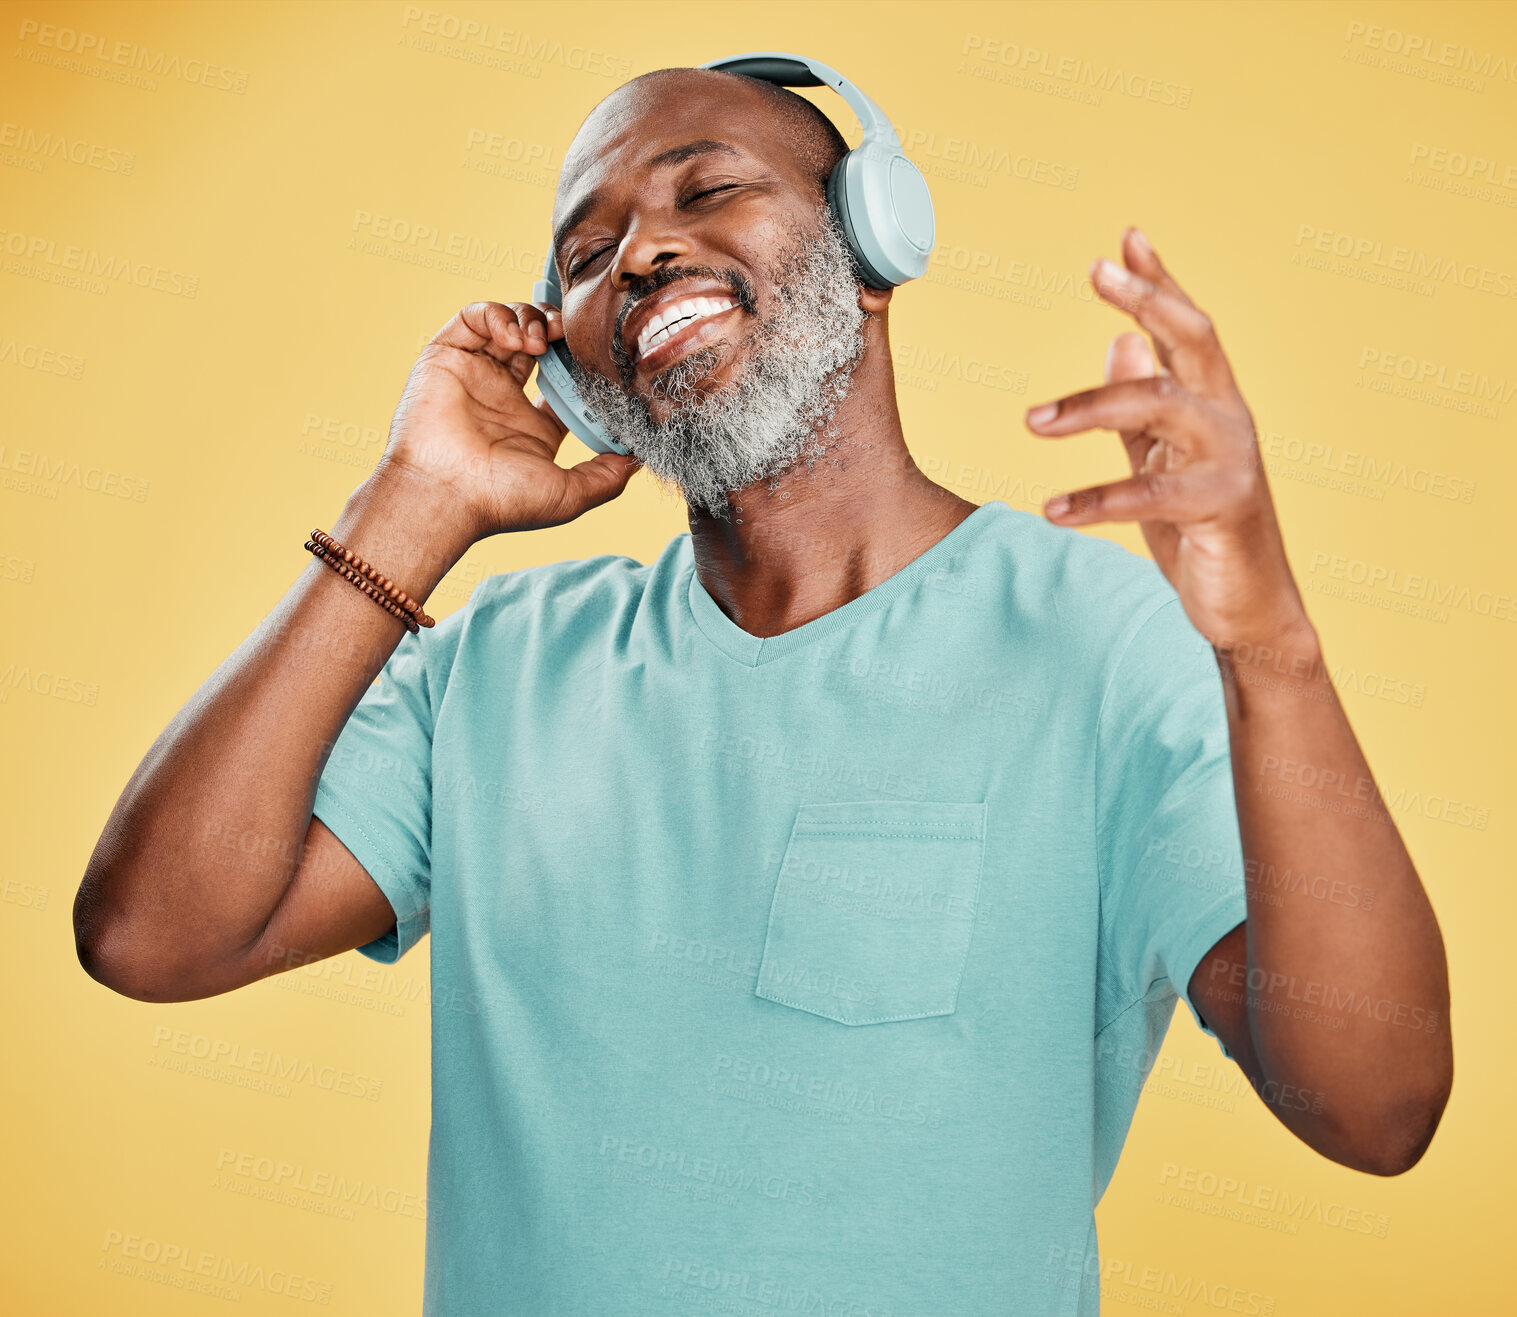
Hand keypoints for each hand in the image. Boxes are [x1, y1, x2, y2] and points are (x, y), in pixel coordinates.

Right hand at [381, 301, 640, 538]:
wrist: (444, 496)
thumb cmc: (500, 502)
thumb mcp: (569, 495)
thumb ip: (607, 477)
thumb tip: (640, 458)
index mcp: (531, 425)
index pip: (563, 378)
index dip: (582, 361)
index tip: (600, 357)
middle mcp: (503, 396)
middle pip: (538, 341)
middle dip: (558, 329)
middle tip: (571, 333)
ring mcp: (474, 374)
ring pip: (509, 322)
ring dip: (531, 318)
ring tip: (543, 338)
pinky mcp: (446, 356)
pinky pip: (474, 317)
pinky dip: (498, 314)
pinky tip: (516, 338)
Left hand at [1024, 228, 1312, 653]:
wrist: (1251, 607)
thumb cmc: (1204, 531)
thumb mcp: (1162, 459)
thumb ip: (1140, 406)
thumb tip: (1119, 343)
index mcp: (1212, 403)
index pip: (1186, 328)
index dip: (1159, 281)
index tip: (1125, 239)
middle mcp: (1228, 419)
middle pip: (1192, 338)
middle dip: (1147, 298)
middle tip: (1097, 269)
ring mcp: (1229, 460)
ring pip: (1162, 405)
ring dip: (1090, 405)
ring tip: (1031, 421)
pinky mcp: (1219, 508)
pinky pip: (1151, 495)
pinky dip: (1096, 500)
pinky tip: (1052, 510)